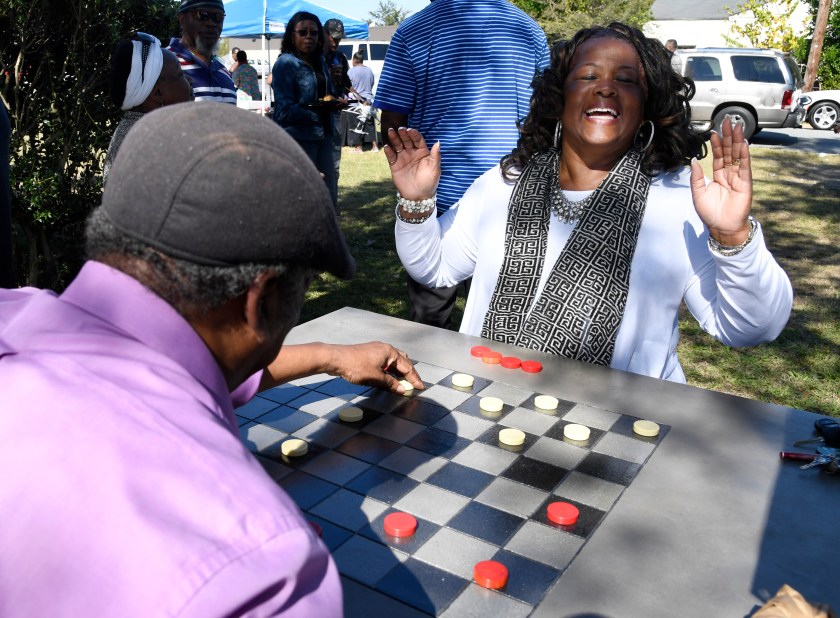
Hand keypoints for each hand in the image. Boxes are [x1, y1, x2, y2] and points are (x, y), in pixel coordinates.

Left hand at [324, 342, 423, 394]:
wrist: (335, 359)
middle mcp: (385, 348)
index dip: (414, 378)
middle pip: (402, 361)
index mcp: (390, 352)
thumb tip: (403, 389)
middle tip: (413, 385)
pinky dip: (389, 371)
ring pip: (393, 362)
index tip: (421, 387)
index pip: (407, 366)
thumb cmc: (356, 366)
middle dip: (408, 373)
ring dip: (398, 372)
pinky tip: (388, 379)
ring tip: (401, 384)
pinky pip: (384, 362)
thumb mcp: (376, 378)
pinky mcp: (369, 354)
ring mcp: (376, 350)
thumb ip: (391, 384)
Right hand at [384, 127, 440, 201]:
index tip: (410, 130)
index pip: (418, 140)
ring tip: (391, 132)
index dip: (414, 134)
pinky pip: (391, 156)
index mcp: (422, 152)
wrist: (418, 196)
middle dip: (403, 134)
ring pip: (398, 145)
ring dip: (394, 139)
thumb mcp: (435, 169)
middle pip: (406, 140)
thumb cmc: (429, 182)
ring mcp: (403, 158)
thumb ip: (436, 156)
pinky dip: (388, 151)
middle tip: (400, 129)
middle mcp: (412, 153)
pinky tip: (387, 147)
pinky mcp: (395, 165)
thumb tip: (438, 142)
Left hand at [689, 116, 752, 244]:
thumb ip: (696, 177)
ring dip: (737, 141)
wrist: (722, 228)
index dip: (715, 144)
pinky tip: (743, 143)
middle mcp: (729, 174)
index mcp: (717, 176)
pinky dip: (744, 154)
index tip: (713, 132)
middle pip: (728, 152)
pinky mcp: (746, 183)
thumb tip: (694, 161)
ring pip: (737, 156)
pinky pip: (745, 166)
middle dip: (727, 137)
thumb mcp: (698, 194)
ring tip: (736, 127)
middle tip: (727, 122)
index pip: (717, 156)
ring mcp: (738, 178)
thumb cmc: (710, 213)